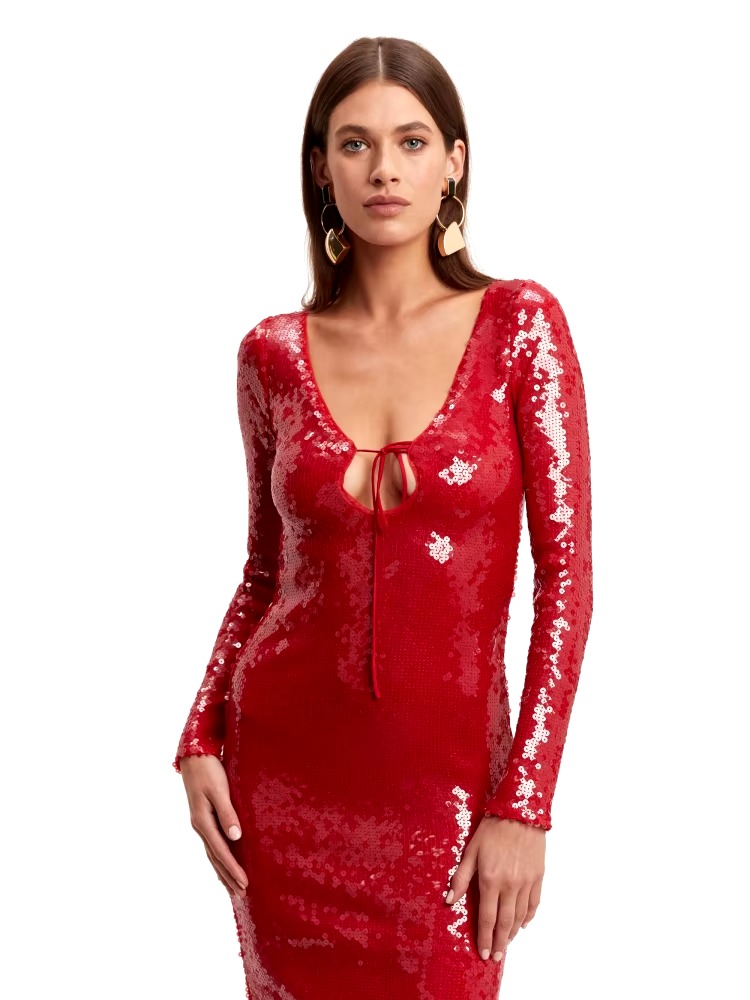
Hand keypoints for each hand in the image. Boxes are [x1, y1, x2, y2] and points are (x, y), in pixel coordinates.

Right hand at [179, 754, 248, 899]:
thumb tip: (236, 837)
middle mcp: (200, 826)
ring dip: (223, 871)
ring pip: (213, 854)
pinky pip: (212, 844)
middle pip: (215, 857)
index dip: (233, 869)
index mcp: (203, 821)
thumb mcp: (219, 790)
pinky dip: (218, 858)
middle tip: (242, 894)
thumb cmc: (209, 771)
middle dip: (228, 876)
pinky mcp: (204, 818)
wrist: (194, 756)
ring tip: (233, 888)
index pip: (221, 851)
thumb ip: (227, 813)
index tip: (245, 884)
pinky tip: (223, 864)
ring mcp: (200, 823)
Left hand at [445, 815, 544, 960]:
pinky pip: (534, 903)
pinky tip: (523, 924)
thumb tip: (449, 900)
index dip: (484, 937)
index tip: (483, 951)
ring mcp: (526, 882)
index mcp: (490, 880)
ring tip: (506, 943)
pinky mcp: (538, 877)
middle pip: (505, 922)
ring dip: (513, 932)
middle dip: (500, 942)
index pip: (487, 917)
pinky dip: (529, 917)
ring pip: (520, 916)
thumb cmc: (492, 830)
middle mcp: (510, 885)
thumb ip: (461, 877)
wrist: (519, 813)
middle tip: (496, 956)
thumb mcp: (470, 851)